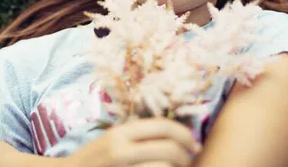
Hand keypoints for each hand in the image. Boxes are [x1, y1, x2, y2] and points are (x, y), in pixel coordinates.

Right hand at [66, 117, 201, 166]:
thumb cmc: (94, 160)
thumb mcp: (113, 140)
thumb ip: (137, 135)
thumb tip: (176, 133)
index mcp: (120, 132)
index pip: (163, 126)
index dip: (184, 134)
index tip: (193, 143)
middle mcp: (121, 150)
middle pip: (169, 148)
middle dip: (185, 157)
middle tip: (188, 162)